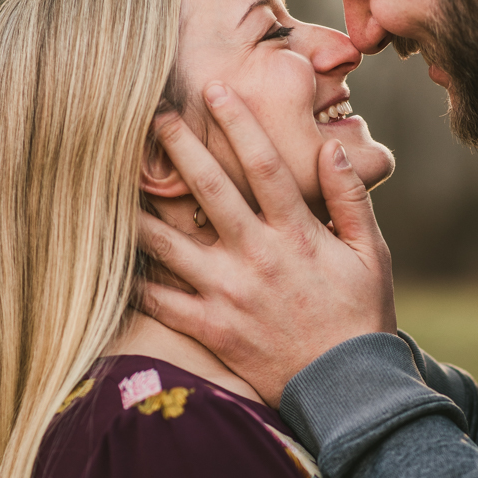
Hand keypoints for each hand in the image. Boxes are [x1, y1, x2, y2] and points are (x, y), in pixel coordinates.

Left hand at [137, 83, 396, 405]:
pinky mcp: (212, 328)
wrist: (347, 387)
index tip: (214, 90)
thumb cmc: (362, 316)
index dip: (238, 123)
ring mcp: (229, 293)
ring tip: (109, 181)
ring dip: (138, 209)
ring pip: (171, 243)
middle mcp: (257, 256)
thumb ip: (349, 200)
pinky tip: (106, 259)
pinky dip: (133, 281)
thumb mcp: (370, 254)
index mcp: (297, 234)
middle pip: (208, 191)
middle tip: (151, 117)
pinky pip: (162, 302)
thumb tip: (330, 150)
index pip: (263, 164)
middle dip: (178, 148)